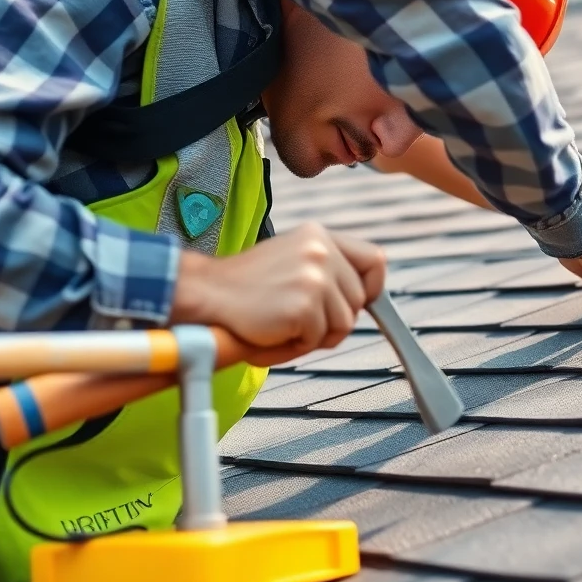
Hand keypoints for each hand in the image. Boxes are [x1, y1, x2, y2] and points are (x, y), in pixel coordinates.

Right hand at [172, 223, 386, 364]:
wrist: (207, 294)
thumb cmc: (246, 287)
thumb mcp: (293, 260)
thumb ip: (327, 269)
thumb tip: (366, 297)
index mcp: (318, 236)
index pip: (374, 260)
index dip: (372, 287)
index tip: (359, 303)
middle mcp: (321, 250)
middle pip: (359, 301)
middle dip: (334, 319)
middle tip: (301, 321)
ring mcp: (314, 277)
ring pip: (344, 324)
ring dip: (316, 335)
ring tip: (283, 324)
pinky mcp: (304, 305)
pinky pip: (319, 339)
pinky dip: (297, 345)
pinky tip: (273, 330)